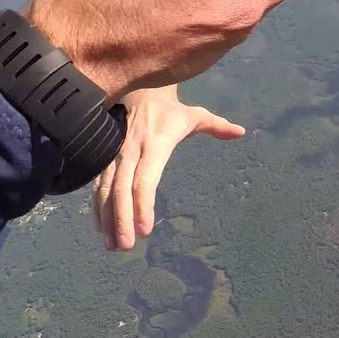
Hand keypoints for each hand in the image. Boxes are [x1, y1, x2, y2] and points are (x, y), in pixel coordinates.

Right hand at [92, 85, 244, 251]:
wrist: (138, 92)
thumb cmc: (170, 111)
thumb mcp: (195, 115)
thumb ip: (217, 126)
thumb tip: (241, 131)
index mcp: (154, 145)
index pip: (145, 179)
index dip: (143, 205)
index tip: (145, 229)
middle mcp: (130, 152)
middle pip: (121, 190)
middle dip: (121, 219)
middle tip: (125, 245)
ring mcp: (113, 157)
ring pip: (105, 191)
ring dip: (106, 219)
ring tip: (111, 245)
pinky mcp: (102, 160)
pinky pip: (97, 187)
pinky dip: (98, 209)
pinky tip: (101, 230)